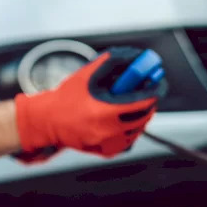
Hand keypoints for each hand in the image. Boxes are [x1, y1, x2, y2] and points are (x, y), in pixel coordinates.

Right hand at [14, 48, 166, 158]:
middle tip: (148, 96)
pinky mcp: (107, 151)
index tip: (158, 85)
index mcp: (104, 111)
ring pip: (137, 130)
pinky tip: (122, 121)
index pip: (141, 103)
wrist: (48, 121)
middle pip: (143, 118)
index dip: (153, 93)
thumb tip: (132, 55)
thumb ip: (110, 63)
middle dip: (149, 105)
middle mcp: (108, 130)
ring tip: (132, 107)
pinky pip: (128, 141)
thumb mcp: (87, 75)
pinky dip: (130, 130)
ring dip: (140, 118)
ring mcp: (108, 143)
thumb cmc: (66, 98)